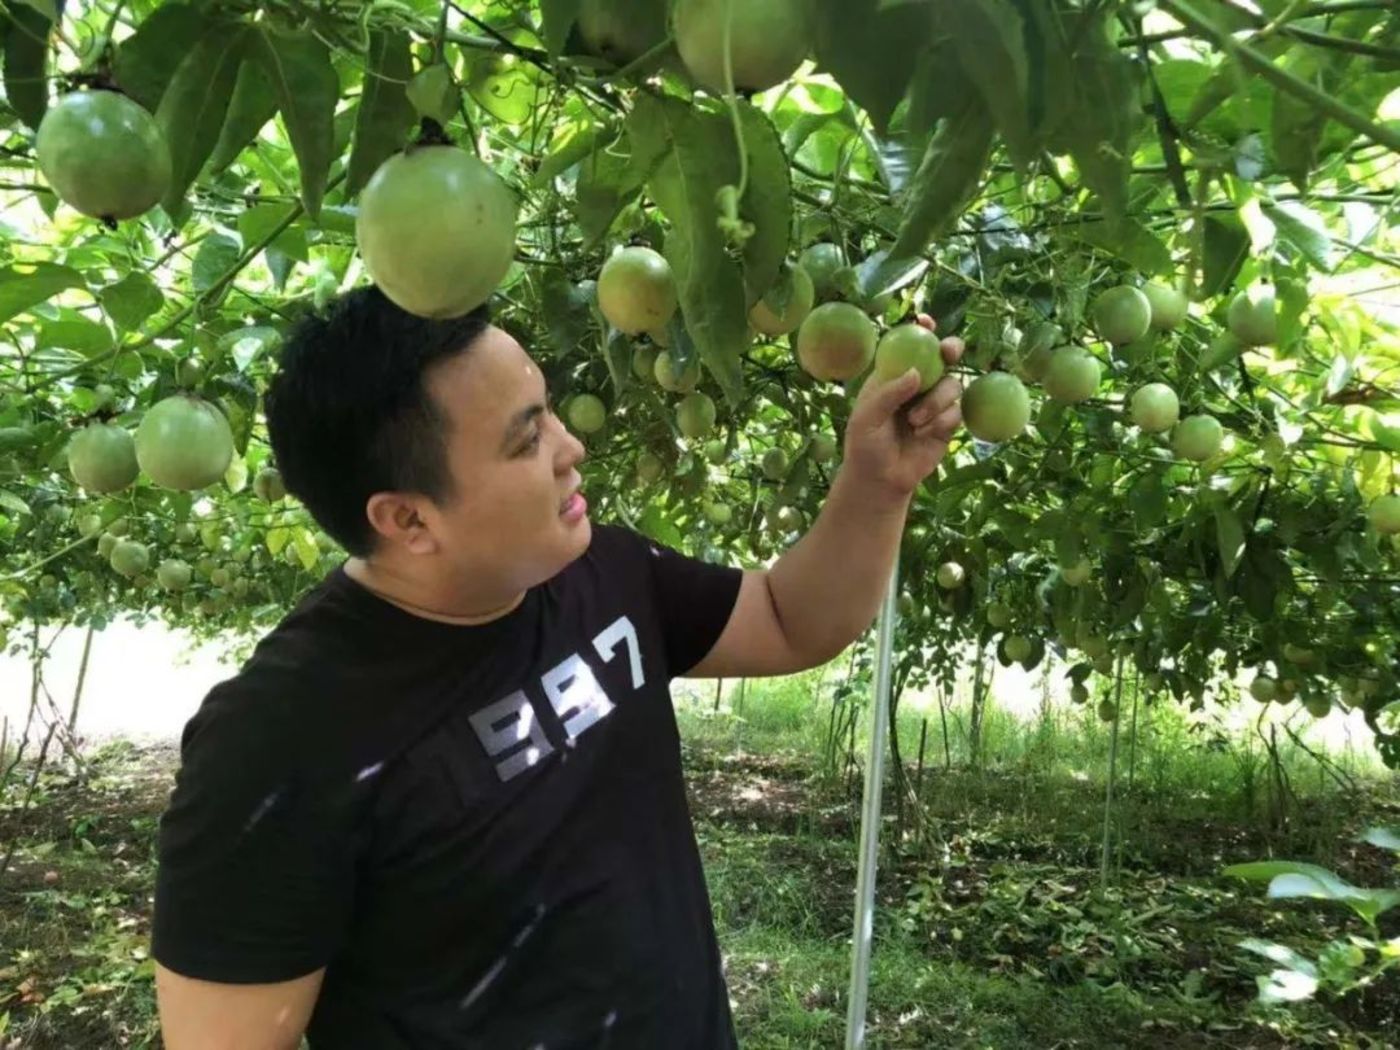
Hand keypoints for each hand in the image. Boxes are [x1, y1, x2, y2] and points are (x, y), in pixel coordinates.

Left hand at [842, 313, 963, 504]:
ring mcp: (935, 402)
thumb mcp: (867, 418)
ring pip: (953, 386)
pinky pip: (957, 412)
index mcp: (894, 375)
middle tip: (949, 352)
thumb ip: (889, 394)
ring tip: (915, 422)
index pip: (909, 345)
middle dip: (950, 350)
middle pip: (944, 357)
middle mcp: (918, 384)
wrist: (881, 479)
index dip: (921, 330)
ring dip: (936, 402)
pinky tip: (924, 434)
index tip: (926, 321)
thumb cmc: (865, 445)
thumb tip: (917, 372)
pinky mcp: (947, 423)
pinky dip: (942, 421)